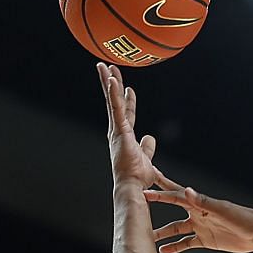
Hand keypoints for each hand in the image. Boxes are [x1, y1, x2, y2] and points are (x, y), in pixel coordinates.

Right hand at [97, 62, 160, 188]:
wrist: (132, 186)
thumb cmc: (137, 178)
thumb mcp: (146, 158)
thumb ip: (147, 147)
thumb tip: (149, 138)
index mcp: (124, 136)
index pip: (126, 113)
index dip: (128, 100)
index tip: (128, 87)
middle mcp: (117, 131)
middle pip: (115, 102)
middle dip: (112, 84)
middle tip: (108, 67)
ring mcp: (117, 130)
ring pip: (112, 101)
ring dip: (108, 82)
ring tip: (103, 65)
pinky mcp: (119, 131)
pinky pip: (116, 108)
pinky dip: (113, 93)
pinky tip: (111, 79)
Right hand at [145, 183, 252, 252]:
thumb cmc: (243, 218)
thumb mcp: (222, 210)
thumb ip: (203, 201)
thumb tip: (187, 191)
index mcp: (200, 204)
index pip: (175, 196)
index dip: (158, 193)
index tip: (141, 191)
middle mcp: (197, 213)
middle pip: (171, 209)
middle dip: (155, 206)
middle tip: (137, 204)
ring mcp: (200, 226)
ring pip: (175, 228)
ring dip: (162, 232)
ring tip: (145, 236)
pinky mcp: (205, 240)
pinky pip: (186, 243)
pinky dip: (175, 247)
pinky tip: (163, 251)